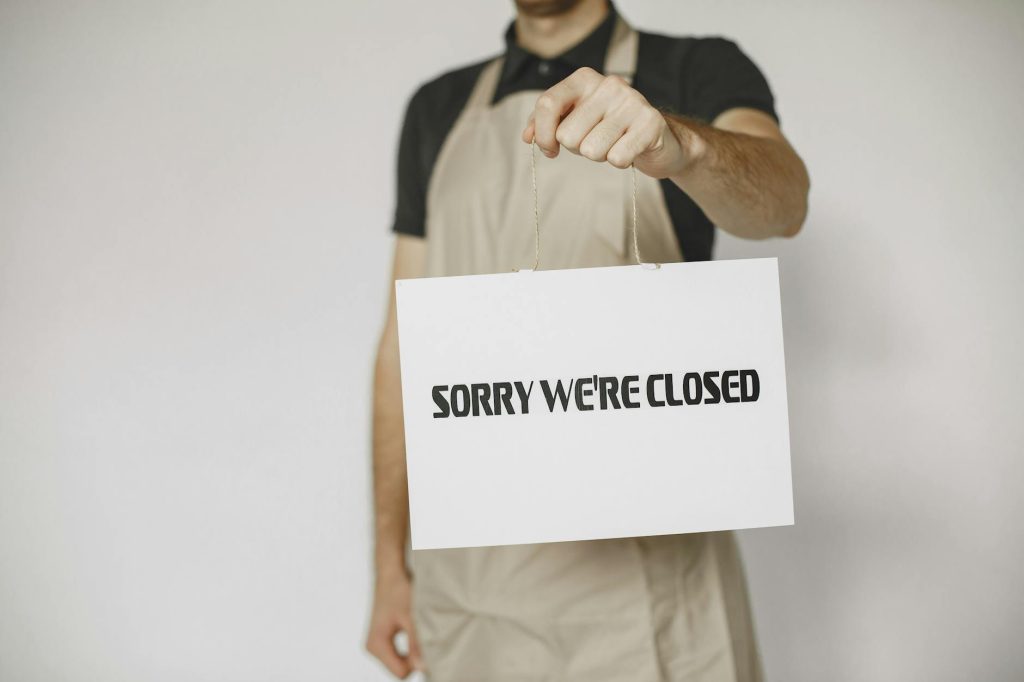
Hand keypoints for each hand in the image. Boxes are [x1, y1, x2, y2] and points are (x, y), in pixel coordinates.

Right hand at [365, 568, 422, 677]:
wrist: (390, 575)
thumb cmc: (399, 591)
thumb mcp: (411, 616)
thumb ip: (416, 643)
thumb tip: (421, 668)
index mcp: (377, 644)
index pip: (400, 672)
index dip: (417, 664)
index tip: (430, 648)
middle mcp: (373, 648)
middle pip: (400, 670)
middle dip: (415, 659)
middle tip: (427, 637)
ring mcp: (376, 645)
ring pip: (400, 663)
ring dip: (413, 653)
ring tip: (420, 633)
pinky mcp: (382, 641)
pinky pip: (399, 656)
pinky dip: (410, 649)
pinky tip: (416, 634)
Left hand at [521, 66, 699, 178]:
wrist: (658, 139)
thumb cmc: (610, 130)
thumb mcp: (575, 121)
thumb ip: (547, 124)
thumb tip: (527, 136)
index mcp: (585, 78)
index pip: (548, 103)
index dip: (543, 134)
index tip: (549, 150)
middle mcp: (609, 84)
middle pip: (567, 135)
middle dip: (577, 148)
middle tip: (596, 141)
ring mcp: (632, 102)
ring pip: (591, 150)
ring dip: (599, 156)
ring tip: (614, 144)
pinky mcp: (651, 123)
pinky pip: (616, 158)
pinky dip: (620, 162)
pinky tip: (630, 151)